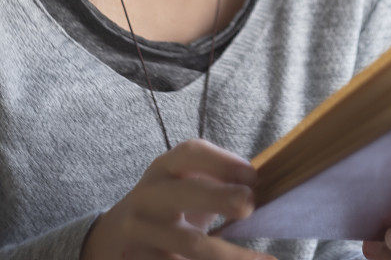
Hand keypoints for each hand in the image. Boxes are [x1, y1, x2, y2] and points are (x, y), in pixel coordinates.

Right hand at [80, 137, 273, 259]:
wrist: (115, 235)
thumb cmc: (168, 203)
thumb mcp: (182, 182)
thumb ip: (214, 180)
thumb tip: (264, 189)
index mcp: (164, 167)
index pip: (191, 153)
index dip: (223, 161)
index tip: (254, 176)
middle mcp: (150, 196)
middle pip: (186, 195)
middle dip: (220, 198)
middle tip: (250, 206)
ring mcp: (142, 232)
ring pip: (188, 245)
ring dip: (227, 255)